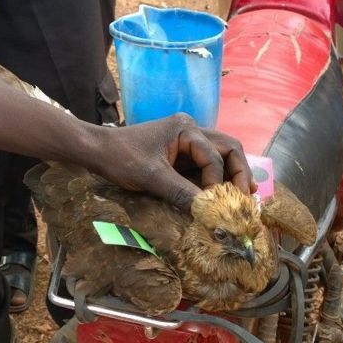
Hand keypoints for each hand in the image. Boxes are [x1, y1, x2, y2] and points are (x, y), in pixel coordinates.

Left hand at [91, 114, 253, 209]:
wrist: (96, 151)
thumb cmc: (121, 158)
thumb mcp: (152, 177)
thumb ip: (182, 193)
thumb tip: (209, 213)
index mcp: (186, 129)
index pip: (216, 156)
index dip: (218, 182)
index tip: (215, 205)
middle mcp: (191, 130)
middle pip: (229, 148)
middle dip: (239, 172)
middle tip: (246, 197)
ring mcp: (187, 140)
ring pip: (221, 154)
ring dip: (231, 174)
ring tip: (242, 195)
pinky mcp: (180, 153)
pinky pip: (207, 163)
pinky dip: (217, 177)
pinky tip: (223, 192)